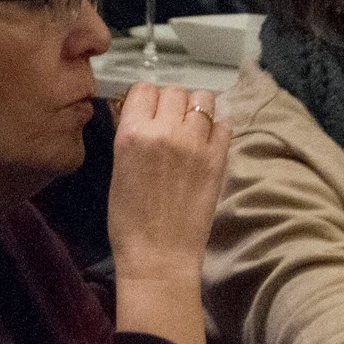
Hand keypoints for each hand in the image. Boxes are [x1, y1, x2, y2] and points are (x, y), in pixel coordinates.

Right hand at [109, 85, 227, 343]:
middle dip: (173, 103)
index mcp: (131, 133)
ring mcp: (195, 143)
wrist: (159, 254)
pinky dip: (217, 129)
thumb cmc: (129, 218)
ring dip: (198, 110)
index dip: (147, 99)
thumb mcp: (119, 168)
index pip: (144, 89)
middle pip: (176, 91)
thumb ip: (133, 135)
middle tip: (172, 122)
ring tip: (193, 129)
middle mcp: (164, 131)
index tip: (150, 111)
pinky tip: (208, 145)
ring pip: (204, 100)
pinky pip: (225, 124)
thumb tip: (146, 114)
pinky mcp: (218, 158)